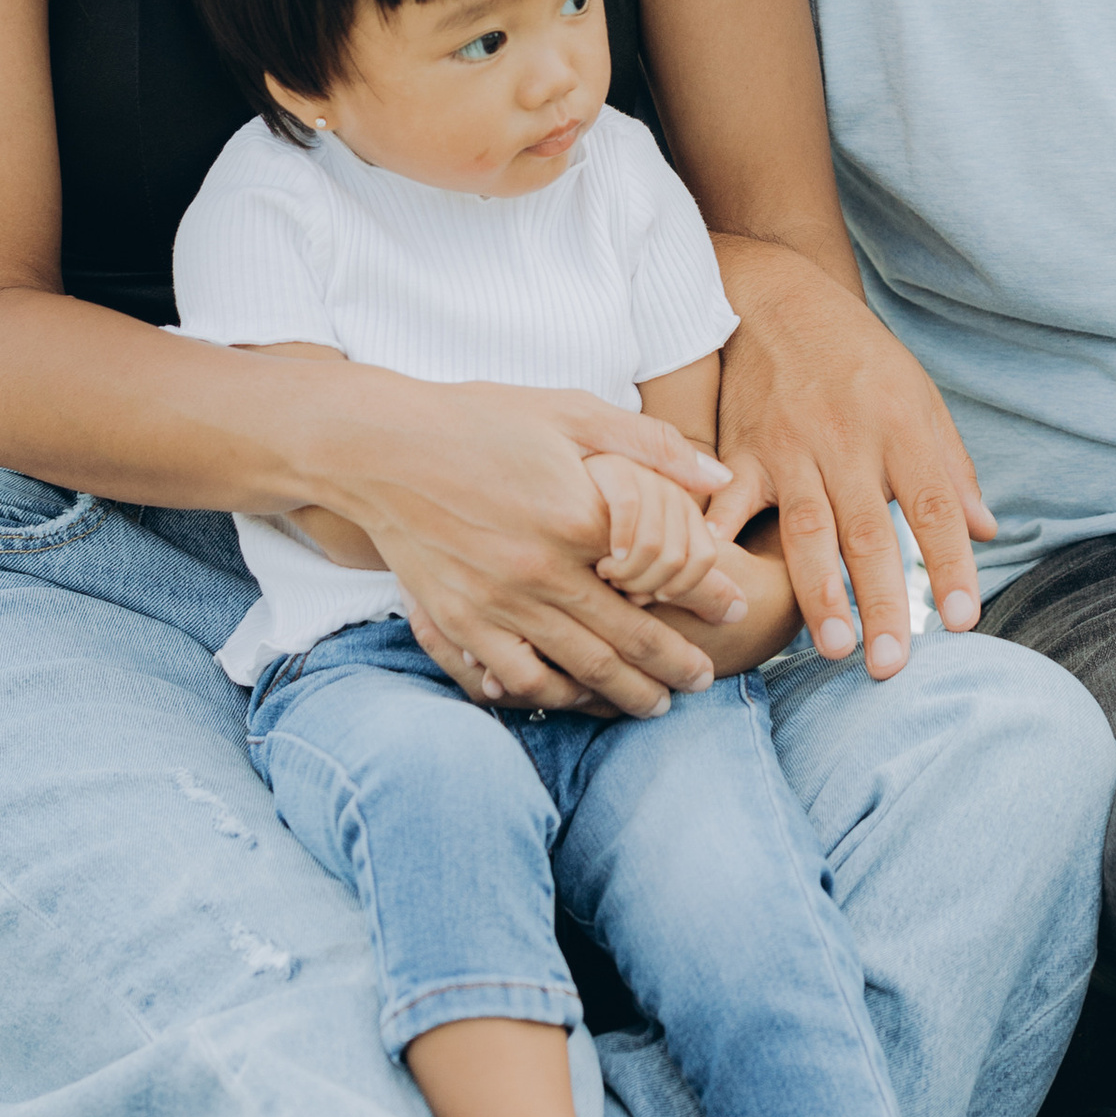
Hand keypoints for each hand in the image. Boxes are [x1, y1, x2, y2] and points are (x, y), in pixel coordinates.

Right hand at [332, 373, 734, 719]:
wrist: (381, 447)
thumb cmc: (480, 420)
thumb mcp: (571, 412)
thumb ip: (650, 446)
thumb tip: (717, 477)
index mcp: (579, 517)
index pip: (666, 570)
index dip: (707, 593)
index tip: (734, 605)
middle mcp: (544, 571)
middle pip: (630, 636)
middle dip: (677, 663)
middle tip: (707, 678)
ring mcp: (499, 604)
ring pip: (582, 667)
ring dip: (628, 693)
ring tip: (658, 705)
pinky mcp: (461, 623)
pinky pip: (520, 677)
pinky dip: (556, 695)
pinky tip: (578, 697)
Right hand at [712, 243, 994, 674]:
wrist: (778, 297)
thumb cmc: (859, 356)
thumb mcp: (919, 396)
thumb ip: (951, 466)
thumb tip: (985, 531)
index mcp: (900, 426)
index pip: (933, 504)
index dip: (950, 564)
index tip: (962, 620)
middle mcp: (847, 439)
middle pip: (868, 531)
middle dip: (881, 602)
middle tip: (891, 665)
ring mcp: (789, 446)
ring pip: (806, 528)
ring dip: (819, 593)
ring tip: (833, 648)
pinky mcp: (739, 449)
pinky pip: (729, 502)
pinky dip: (722, 542)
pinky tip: (719, 584)